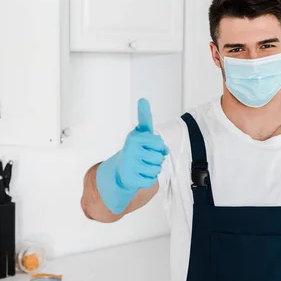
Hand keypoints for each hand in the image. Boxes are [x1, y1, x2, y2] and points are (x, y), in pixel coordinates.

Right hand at [96, 98, 168, 213]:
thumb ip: (144, 117)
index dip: (159, 147)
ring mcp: (130, 166)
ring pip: (156, 169)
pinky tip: (140, 174)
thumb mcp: (141, 132)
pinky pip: (151, 180)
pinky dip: (149, 179)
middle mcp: (130, 150)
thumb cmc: (136, 148)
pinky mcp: (131, 179)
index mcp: (134, 138)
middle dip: (157, 159)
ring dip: (154, 169)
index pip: (159, 143)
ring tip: (143, 165)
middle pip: (159, 158)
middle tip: (146, 157)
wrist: (121, 169)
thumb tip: (143, 99)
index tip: (150, 146)